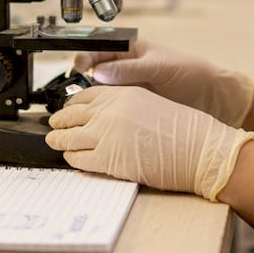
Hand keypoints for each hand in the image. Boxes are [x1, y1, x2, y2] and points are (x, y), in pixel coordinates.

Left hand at [46, 85, 253, 200]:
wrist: (199, 150)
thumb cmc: (184, 130)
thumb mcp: (150, 103)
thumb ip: (125, 105)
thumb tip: (106, 114)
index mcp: (121, 94)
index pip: (84, 96)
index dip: (71, 104)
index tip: (67, 109)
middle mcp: (110, 111)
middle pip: (71, 115)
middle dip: (59, 122)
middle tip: (54, 125)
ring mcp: (106, 135)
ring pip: (68, 137)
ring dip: (58, 141)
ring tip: (54, 142)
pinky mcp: (108, 159)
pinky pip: (78, 158)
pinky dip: (71, 159)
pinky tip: (71, 158)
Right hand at [73, 40, 253, 126]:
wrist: (214, 97)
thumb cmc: (191, 72)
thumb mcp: (159, 67)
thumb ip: (129, 69)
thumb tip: (98, 73)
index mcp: (130, 50)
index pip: (98, 51)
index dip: (85, 59)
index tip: (81, 70)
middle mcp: (125, 69)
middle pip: (93, 74)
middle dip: (82, 82)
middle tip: (77, 95)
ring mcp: (128, 89)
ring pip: (100, 94)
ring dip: (91, 101)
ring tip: (85, 110)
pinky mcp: (133, 107)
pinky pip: (112, 109)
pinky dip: (104, 114)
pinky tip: (100, 120)